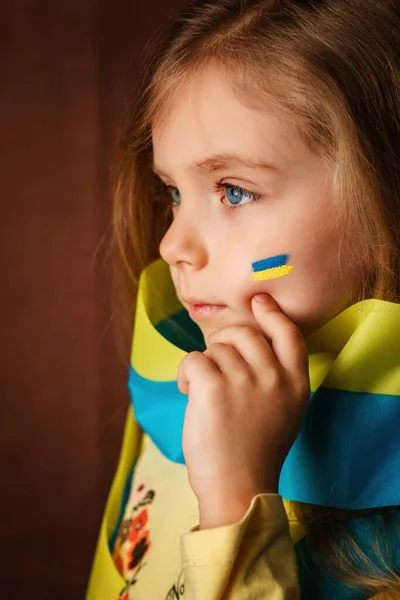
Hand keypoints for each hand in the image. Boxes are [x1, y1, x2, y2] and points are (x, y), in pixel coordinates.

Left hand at [178, 293, 309, 528]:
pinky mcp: (214, 386)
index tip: (258, 301)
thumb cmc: (255, 451)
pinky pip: (193, 359)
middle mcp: (274, 377)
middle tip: (214, 363)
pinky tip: (188, 393)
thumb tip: (240, 344)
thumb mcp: (283, 411)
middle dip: (223, 340)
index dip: (272, 314)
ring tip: (202, 394)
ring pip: (215, 348)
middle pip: (244, 333)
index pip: (288, 334)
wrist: (238, 488)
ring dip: (203, 365)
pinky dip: (185, 374)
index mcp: (295, 383)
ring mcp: (245, 380)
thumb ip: (273, 377)